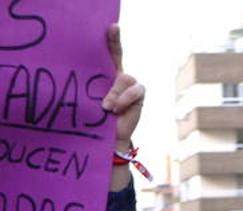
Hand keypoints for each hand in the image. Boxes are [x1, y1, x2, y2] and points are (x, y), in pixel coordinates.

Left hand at [102, 25, 144, 189]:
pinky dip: (125, 99)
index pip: (111, 52)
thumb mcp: (90, 100)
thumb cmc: (93, 117)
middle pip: (119, 64)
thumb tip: (104, 96)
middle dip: (112, 79)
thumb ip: (97, 91)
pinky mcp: (139, 95)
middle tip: (104, 103)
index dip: (113, 39)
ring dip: (115, 94)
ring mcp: (130, 85)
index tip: (112, 27)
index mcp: (105, 72)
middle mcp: (119, 76)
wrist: (108, 138)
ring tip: (107, 109)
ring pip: (125, 78)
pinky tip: (117, 110)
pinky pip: (136, 90)